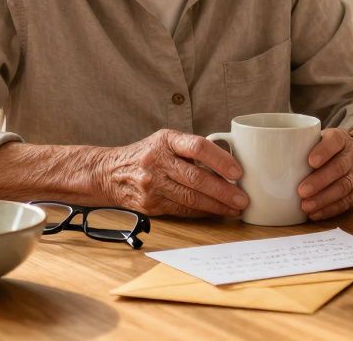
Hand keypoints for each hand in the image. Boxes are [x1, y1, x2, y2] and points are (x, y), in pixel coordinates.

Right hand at [96, 129, 247, 217]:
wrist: (110, 173)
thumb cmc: (148, 154)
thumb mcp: (166, 140)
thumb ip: (192, 148)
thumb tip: (229, 163)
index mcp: (166, 140)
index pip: (197, 147)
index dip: (220, 160)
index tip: (238, 172)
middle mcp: (157, 161)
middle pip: (196, 178)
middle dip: (224, 191)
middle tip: (243, 199)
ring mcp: (152, 185)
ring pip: (190, 198)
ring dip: (217, 206)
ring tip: (235, 209)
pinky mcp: (150, 205)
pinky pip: (181, 209)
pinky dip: (201, 212)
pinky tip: (216, 212)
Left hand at [297, 128, 352, 220]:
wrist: (351, 154)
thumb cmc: (323, 148)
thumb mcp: (313, 138)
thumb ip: (295, 144)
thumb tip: (260, 158)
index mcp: (340, 138)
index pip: (335, 141)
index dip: (324, 151)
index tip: (310, 161)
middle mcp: (351, 155)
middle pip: (340, 167)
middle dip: (321, 180)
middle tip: (301, 191)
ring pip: (344, 186)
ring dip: (324, 198)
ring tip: (305, 206)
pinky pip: (346, 202)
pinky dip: (330, 209)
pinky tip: (315, 214)